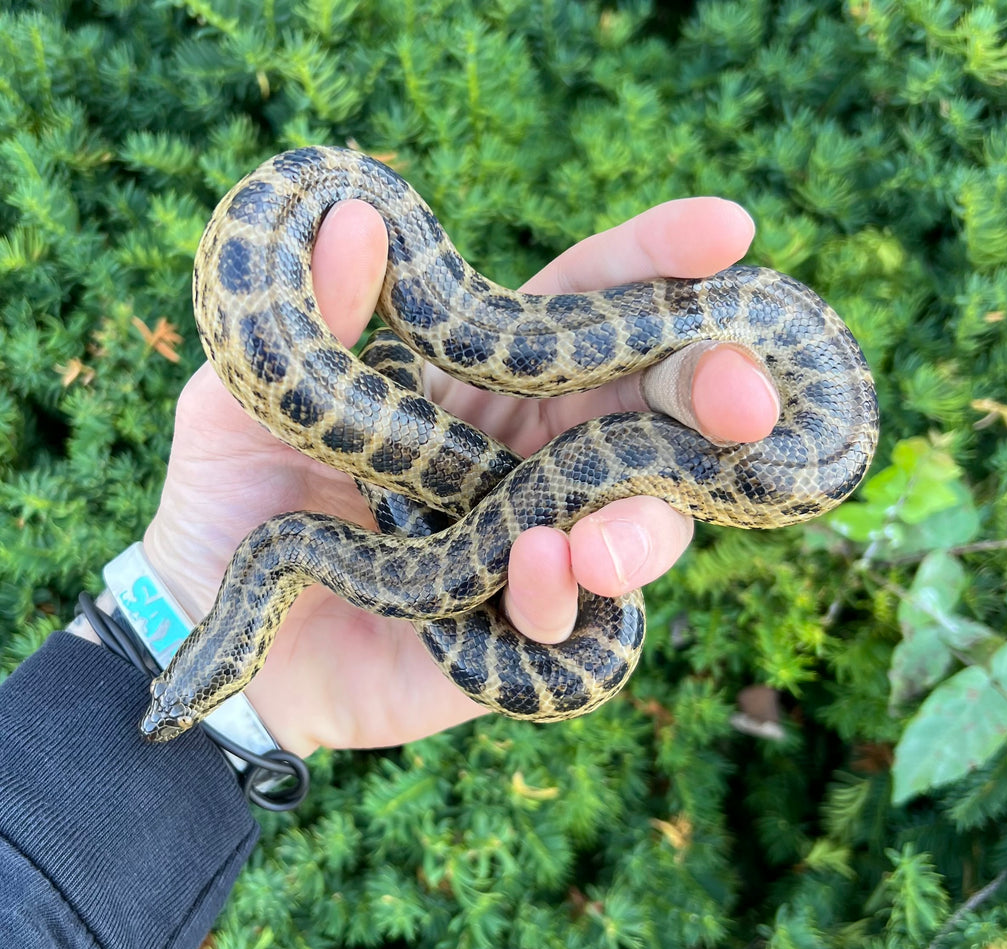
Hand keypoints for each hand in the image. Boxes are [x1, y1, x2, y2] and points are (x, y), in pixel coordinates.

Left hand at [143, 193, 775, 756]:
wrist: (214, 622)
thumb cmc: (234, 496)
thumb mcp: (250, 396)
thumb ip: (312, 319)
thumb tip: (356, 214)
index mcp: (483, 381)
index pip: (587, 308)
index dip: (658, 267)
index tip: (730, 230)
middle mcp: (532, 455)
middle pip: (652, 411)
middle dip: (711, 393)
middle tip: (746, 398)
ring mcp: (538, 542)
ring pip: (644, 523)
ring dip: (646, 525)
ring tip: (591, 539)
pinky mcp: (523, 630)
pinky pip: (584, 622)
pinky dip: (566, 600)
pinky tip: (533, 581)